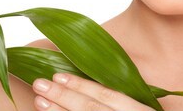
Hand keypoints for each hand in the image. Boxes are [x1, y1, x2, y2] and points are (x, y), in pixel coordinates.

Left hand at [32, 73, 155, 110]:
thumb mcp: (143, 109)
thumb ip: (125, 100)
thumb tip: (95, 87)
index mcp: (136, 109)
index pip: (106, 95)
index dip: (82, 85)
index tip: (59, 75)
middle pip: (90, 108)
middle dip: (63, 96)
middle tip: (39, 83)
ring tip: (40, 101)